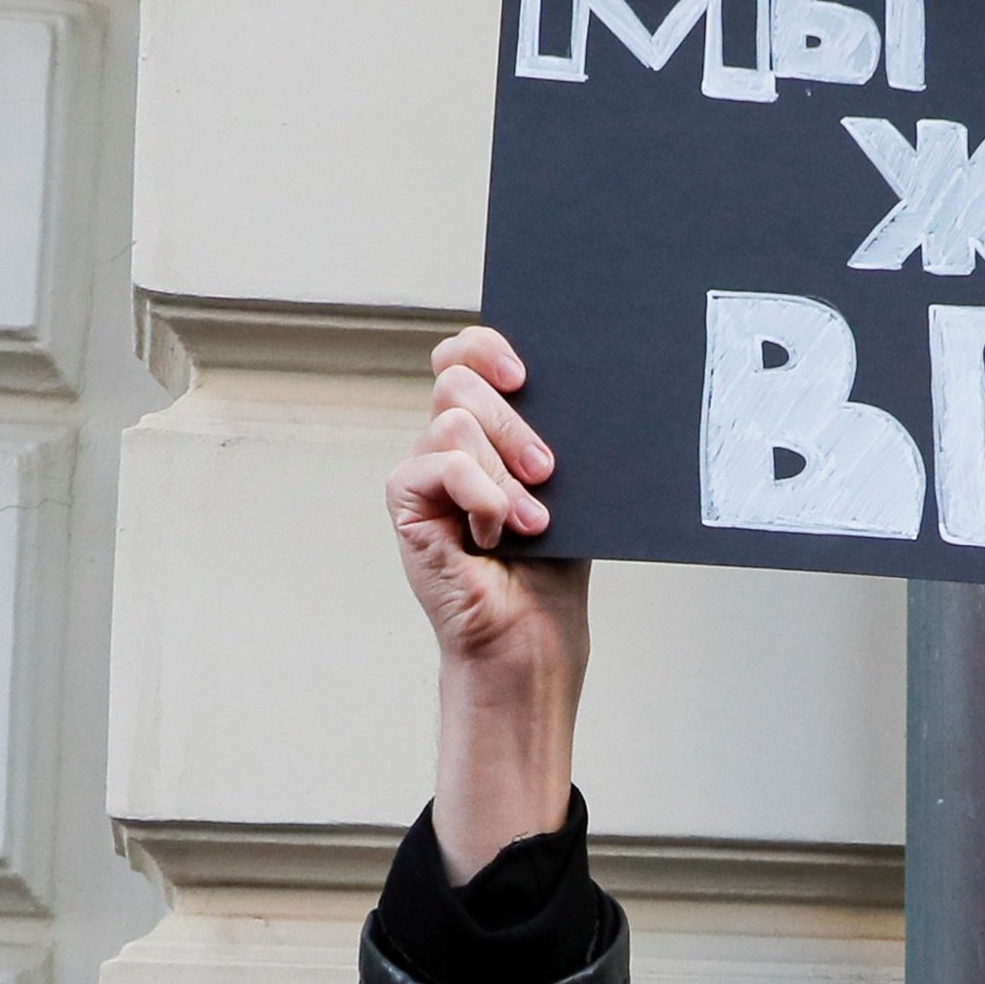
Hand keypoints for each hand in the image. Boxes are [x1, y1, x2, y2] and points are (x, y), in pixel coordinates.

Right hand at [386, 325, 588, 873]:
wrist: (531, 637)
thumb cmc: (553, 568)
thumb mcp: (567, 486)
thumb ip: (552, 433)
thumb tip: (577, 384)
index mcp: (485, 430)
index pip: (464, 355)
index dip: (486, 346)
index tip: (525, 373)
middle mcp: (447, 444)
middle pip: (457, 378)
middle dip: (511, 419)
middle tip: (546, 469)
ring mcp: (424, 473)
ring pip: (452, 420)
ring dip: (503, 470)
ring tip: (528, 520)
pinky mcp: (406, 505)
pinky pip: (436, 465)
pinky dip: (477, 493)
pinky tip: (495, 532)